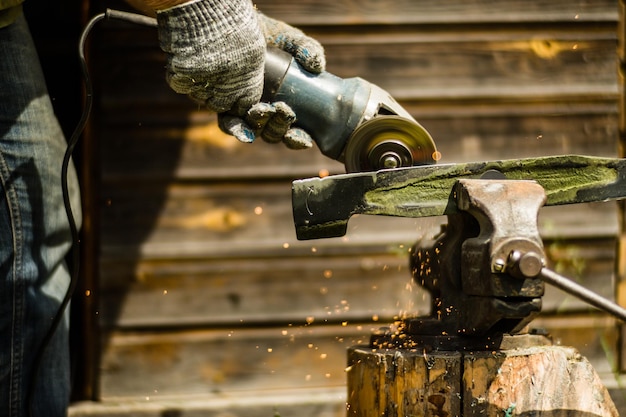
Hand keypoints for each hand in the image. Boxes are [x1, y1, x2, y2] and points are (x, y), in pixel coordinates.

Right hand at [155, 0, 264, 115]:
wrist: (202, 4)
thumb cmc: (231, 15)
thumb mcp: (254, 40)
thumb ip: (251, 63)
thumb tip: (248, 75)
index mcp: (249, 77)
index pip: (245, 104)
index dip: (238, 99)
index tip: (233, 90)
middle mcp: (228, 84)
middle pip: (220, 104)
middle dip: (216, 95)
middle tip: (212, 77)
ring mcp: (205, 82)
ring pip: (199, 96)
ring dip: (197, 85)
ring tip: (198, 64)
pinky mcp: (183, 76)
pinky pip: (180, 84)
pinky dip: (179, 75)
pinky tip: (183, 59)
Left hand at [217, 12, 325, 148]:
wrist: (233, 24)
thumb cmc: (268, 36)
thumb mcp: (290, 40)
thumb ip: (307, 48)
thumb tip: (317, 66)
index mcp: (287, 105)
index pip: (295, 133)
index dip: (299, 140)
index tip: (303, 138)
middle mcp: (266, 114)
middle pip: (273, 134)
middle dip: (279, 128)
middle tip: (283, 109)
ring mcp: (244, 112)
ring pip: (254, 131)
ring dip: (260, 126)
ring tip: (264, 109)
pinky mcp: (223, 106)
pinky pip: (229, 125)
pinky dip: (237, 130)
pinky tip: (244, 131)